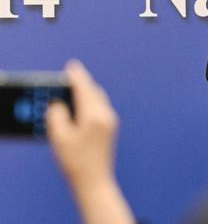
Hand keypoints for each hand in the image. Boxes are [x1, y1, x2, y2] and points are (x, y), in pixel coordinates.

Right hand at [47, 60, 118, 186]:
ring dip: (87, 93)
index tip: (72, 66)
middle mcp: (106, 115)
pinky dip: (90, 102)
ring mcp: (111, 122)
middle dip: (82, 84)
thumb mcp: (59, 137)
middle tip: (69, 78)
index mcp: (94, 115)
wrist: (95, 181)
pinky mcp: (111, 129)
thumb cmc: (76, 161)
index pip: (85, 89)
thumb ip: (57, 116)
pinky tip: (81, 106)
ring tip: (73, 91)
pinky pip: (100, 108)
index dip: (77, 76)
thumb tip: (59, 104)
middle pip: (94, 92)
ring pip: (99, 99)